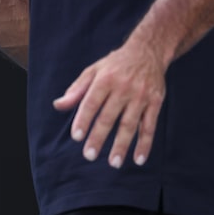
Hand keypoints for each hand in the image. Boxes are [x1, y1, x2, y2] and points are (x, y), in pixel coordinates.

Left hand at [51, 40, 166, 168]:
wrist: (147, 51)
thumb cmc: (115, 64)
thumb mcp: (93, 71)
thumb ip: (76, 90)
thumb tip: (58, 105)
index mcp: (105, 79)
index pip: (91, 102)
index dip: (83, 120)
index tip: (76, 137)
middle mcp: (123, 88)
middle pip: (109, 116)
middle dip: (99, 137)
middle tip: (89, 155)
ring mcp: (140, 96)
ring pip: (130, 124)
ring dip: (122, 145)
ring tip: (114, 162)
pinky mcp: (155, 102)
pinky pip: (149, 126)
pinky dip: (145, 143)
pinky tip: (139, 158)